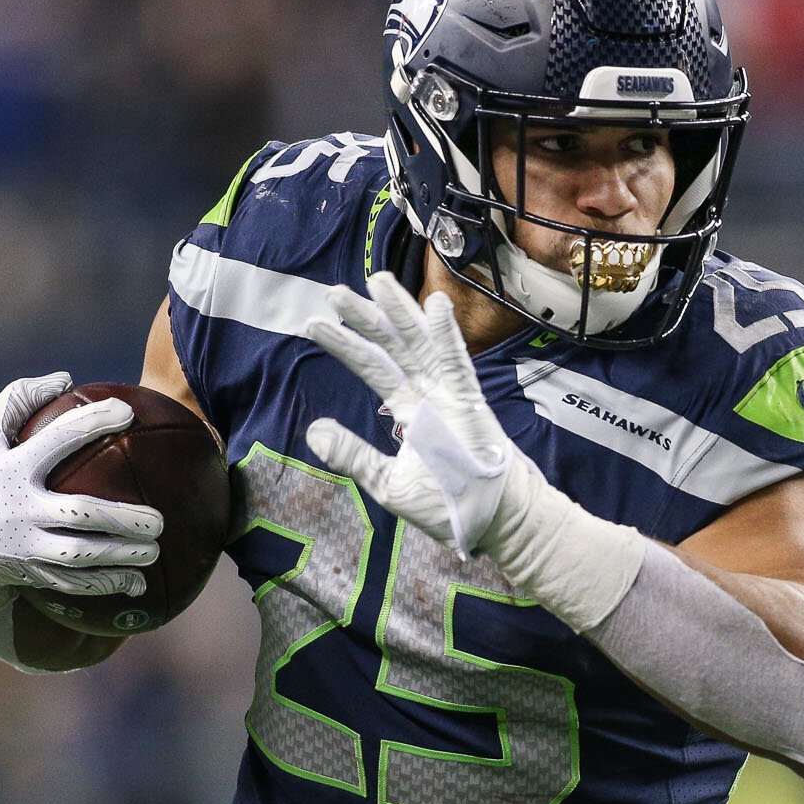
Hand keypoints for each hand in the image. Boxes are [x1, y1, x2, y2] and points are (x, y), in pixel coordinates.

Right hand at [0, 373, 162, 612]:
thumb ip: (19, 400)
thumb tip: (64, 379)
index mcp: (10, 470)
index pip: (58, 441)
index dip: (92, 423)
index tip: (127, 411)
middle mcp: (19, 511)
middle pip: (80, 515)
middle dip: (122, 517)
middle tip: (158, 518)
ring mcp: (23, 546)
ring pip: (80, 556)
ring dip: (122, 555)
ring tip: (156, 548)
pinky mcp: (28, 572)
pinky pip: (72, 584)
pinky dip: (106, 585)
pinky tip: (139, 584)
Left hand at [303, 272, 519, 555]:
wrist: (490, 524)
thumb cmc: (447, 505)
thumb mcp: (386, 482)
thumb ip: (352, 454)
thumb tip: (314, 430)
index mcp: (409, 410)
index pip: (372, 368)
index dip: (345, 345)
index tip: (314, 324)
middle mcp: (427, 394)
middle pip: (391, 347)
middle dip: (365, 318)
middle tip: (335, 291)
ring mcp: (450, 395)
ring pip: (420, 345)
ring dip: (400, 312)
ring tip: (377, 280)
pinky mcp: (470, 404)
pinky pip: (456, 363)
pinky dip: (446, 335)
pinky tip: (435, 305)